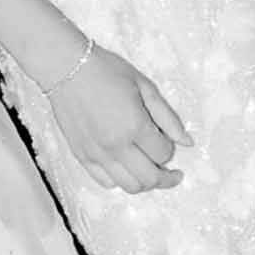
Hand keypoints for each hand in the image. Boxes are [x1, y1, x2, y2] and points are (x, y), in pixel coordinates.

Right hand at [44, 43, 191, 194]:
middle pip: (149, 178)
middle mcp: (115, 146)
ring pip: (129, 186)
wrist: (67, 68)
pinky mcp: (81, 157)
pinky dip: (120, 180)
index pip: (163, 154)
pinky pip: (105, 182)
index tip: (166, 139)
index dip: (170, 149)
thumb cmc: (107, 71)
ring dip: (145, 183)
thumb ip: (167, 117)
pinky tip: (126, 168)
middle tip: (173, 173)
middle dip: (165, 177)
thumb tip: (187, 142)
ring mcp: (97, 154)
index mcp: (134, 126)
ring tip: (150, 171)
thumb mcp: (144, 86)